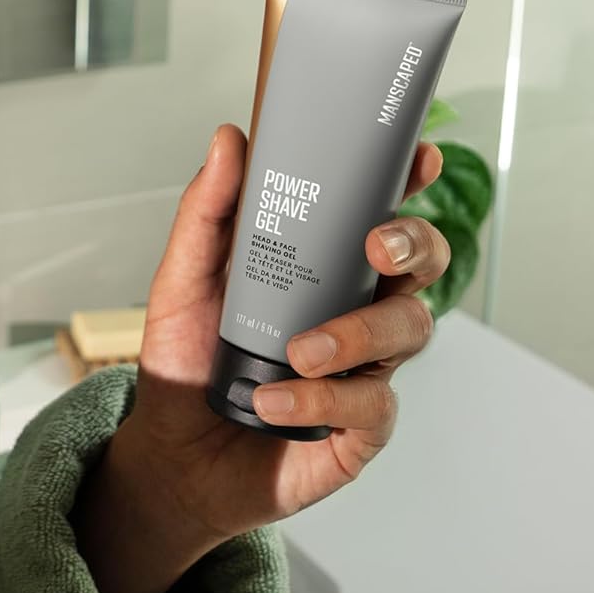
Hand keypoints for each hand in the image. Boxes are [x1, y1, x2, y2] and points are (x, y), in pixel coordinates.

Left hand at [107, 125, 448, 548]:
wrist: (173, 452)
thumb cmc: (188, 358)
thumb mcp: (183, 278)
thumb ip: (207, 211)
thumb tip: (229, 140)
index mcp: (320, 265)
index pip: (377, 212)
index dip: (407, 183)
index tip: (419, 158)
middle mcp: (354, 308)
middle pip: (420, 265)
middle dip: (412, 247)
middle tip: (375, 249)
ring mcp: (365, 368)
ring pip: (408, 331)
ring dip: (357, 333)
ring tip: (300, 352)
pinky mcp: (360, 428)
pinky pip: (370, 405)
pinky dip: (319, 401)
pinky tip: (275, 400)